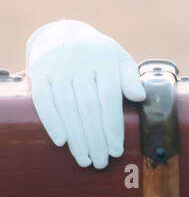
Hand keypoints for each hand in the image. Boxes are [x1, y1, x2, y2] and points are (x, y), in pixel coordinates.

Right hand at [26, 18, 145, 167]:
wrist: (62, 33)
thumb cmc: (98, 55)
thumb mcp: (119, 59)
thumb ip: (130, 78)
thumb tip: (140, 96)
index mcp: (104, 59)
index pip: (109, 98)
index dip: (112, 127)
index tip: (116, 151)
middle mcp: (80, 61)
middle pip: (88, 107)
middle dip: (95, 139)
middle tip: (101, 162)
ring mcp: (57, 66)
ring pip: (67, 107)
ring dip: (76, 137)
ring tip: (84, 160)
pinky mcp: (39, 72)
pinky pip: (43, 100)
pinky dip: (52, 122)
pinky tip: (61, 142)